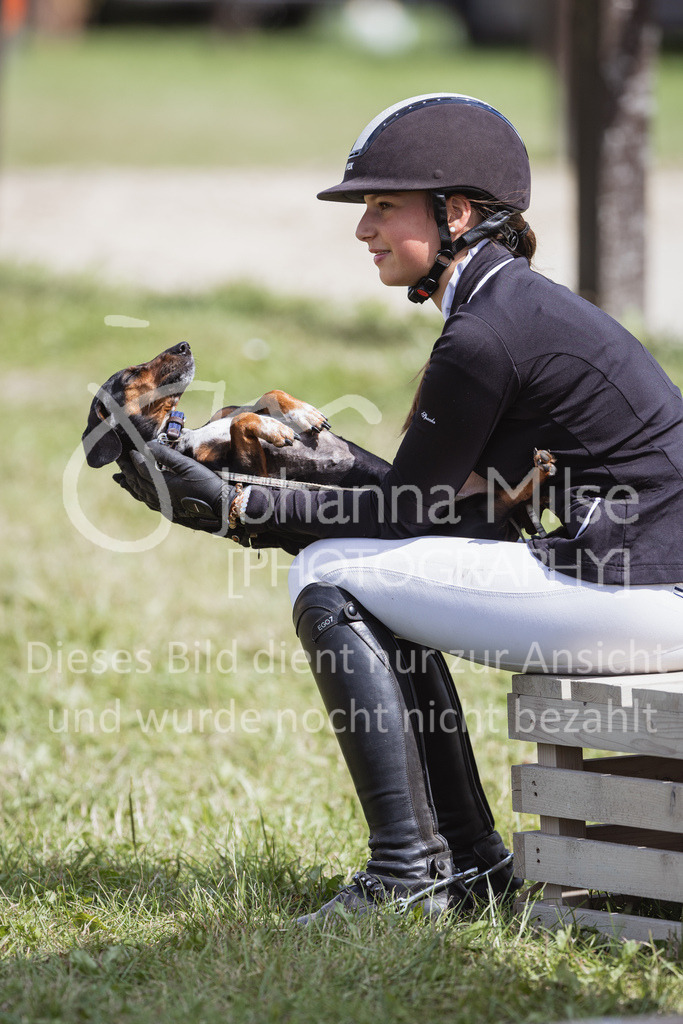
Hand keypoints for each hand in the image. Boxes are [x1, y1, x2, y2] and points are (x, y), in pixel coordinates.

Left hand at [113, 441, 237, 534]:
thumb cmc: (208, 485)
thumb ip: (167, 455)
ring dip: (129, 485)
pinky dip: (140, 495)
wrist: (222, 510)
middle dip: (126, 471)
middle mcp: (160, 498)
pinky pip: (149, 502)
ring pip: (141, 494)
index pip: (142, 470)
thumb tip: (147, 446)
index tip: (129, 450)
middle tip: (117, 461)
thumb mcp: (188, 466)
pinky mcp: (170, 513)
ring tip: (119, 479)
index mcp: (163, 485)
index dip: (134, 460)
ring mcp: (164, 507)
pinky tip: (139, 492)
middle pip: (137, 483)